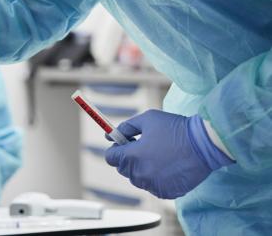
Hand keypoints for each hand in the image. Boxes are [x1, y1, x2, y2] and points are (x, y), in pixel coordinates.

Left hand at [105, 110, 232, 198]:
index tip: (124, 143)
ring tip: (157, 154)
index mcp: (132, 156)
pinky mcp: (167, 193)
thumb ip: (126, 127)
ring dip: (142, 168)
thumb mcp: (146, 120)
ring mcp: (154, 185)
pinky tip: (167, 165)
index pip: (111, 157)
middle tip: (142, 146)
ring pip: (138, 178)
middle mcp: (140, 175)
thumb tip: (110, 136)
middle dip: (129, 158)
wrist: (203, 144)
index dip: (116, 149)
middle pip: (123, 169)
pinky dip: (156, 177)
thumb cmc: (174, 128)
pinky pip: (153, 186)